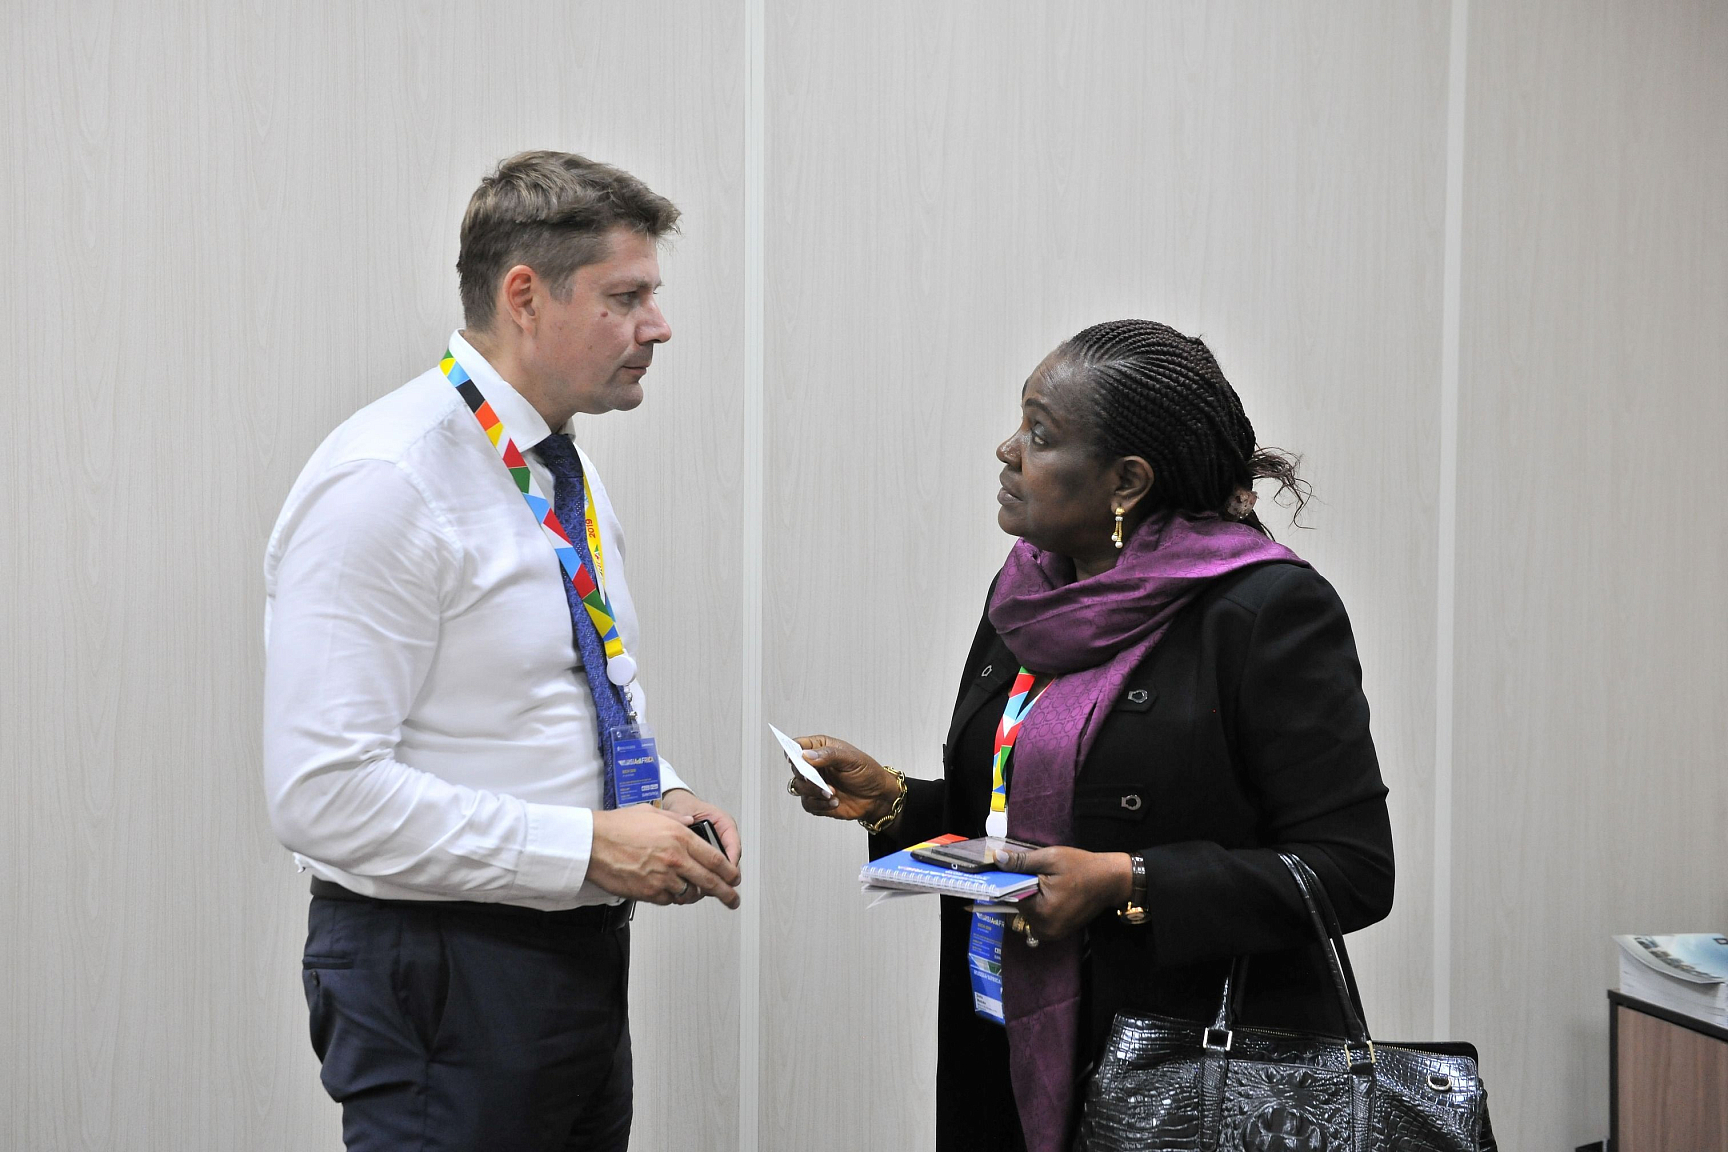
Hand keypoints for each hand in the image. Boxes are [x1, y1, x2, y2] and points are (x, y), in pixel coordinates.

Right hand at [588, 803, 741, 908]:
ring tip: (696, 893)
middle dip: (726, 893)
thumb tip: (689, 822)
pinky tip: (670, 891)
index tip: (735, 878)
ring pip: (690, 894)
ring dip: (695, 895)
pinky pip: (669, 900)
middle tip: (732, 899)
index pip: (716, 859)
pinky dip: (673, 897)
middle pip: (710, 882)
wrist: (592, 843)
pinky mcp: (649, 893)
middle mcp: (675, 859)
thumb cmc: (617, 827)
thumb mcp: (653, 813)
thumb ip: (676, 819)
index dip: (730, 872)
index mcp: (680, 837)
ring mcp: (663, 878)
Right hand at [783, 734, 901, 824]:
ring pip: (799, 787)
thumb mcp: (852, 759)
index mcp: (821, 748)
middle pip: (796, 768)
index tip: (794, 758)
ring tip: (832, 793)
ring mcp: (815, 783)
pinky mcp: (817, 800)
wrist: (877, 797)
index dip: (793, 750)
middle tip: (817, 780)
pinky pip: (808, 803)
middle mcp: (815, 765)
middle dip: (806, 775)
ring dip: (814, 791)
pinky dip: (820, 804)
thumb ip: (829, 755)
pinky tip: (834, 802)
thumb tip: (807, 755)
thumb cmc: (867, 772)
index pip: (799, 745)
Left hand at [996, 846, 1131, 941]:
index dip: (1011, 882)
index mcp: (1041, 911)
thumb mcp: (1050, 858)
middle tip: (1038, 875)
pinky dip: (1040, 906)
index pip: (1011, 897)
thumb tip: (996, 859)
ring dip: (1031, 899)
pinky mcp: (1058, 933)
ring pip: (1028, 914)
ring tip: (1047, 884)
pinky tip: (1052, 893)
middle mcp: (1044, 928)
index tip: (1015, 870)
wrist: (1111, 881)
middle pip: (1019, 907)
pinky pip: (1039, 919)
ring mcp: (1052, 934)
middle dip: (1022, 890)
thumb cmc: (1082, 867)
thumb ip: (1021, 862)